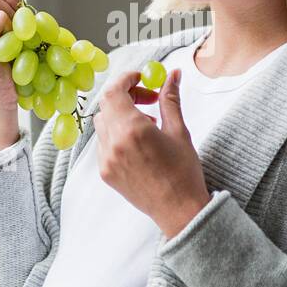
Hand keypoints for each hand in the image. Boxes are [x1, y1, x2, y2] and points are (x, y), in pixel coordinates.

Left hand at [93, 67, 211, 237]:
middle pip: (107, 106)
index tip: (141, 79)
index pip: (114, 92)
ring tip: (147, 124)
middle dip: (126, 96)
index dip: (126, 80)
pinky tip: (139, 145)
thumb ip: (170, 99)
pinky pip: (104, 145)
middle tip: (148, 99)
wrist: (179, 211)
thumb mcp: (179, 131)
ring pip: (103, 125)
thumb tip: (172, 74)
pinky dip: (117, 136)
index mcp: (132, 130)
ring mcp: (106, 160)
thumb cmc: (184, 172)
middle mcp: (113, 144)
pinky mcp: (106, 173)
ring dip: (121, 116)